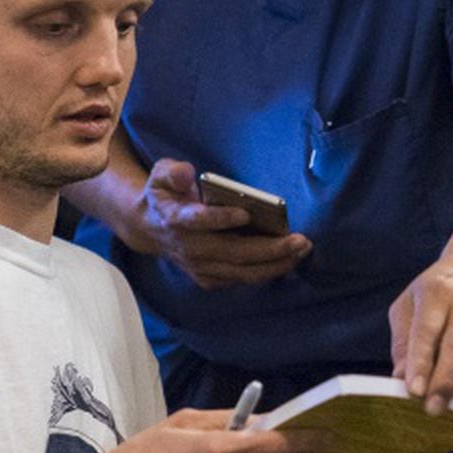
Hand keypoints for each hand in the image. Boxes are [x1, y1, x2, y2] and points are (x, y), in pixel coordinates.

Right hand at [125, 158, 310, 289]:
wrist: (150, 229)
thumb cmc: (166, 196)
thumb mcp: (161, 174)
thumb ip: (173, 172)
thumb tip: (187, 172)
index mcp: (176, 219)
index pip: (198, 221)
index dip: (221, 219)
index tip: (246, 213)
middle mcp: (189, 247)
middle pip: (232, 253)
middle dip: (269, 249)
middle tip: (300, 241)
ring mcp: (199, 266)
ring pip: (241, 271)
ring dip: (275, 264)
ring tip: (302, 250)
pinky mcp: (208, 278)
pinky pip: (241, 279)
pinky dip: (267, 272)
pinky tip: (289, 260)